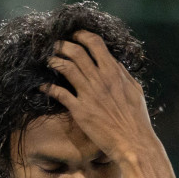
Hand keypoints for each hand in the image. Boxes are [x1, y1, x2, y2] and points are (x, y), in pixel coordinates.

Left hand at [40, 30, 156, 166]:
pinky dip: (48, 87)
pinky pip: (59, 93)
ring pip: (66, 68)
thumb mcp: (134, 89)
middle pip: (76, 52)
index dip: (82, 36)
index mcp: (114, 71)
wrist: (132, 141)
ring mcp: (88, 93)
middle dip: (63, 45)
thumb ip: (122, 74)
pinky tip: (42, 86)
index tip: (74, 35)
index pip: (96, 44)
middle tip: (55, 45)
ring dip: (54, 61)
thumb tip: (114, 62)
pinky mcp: (79, 110)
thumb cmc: (136, 118)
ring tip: (48, 60)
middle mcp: (100, 78)